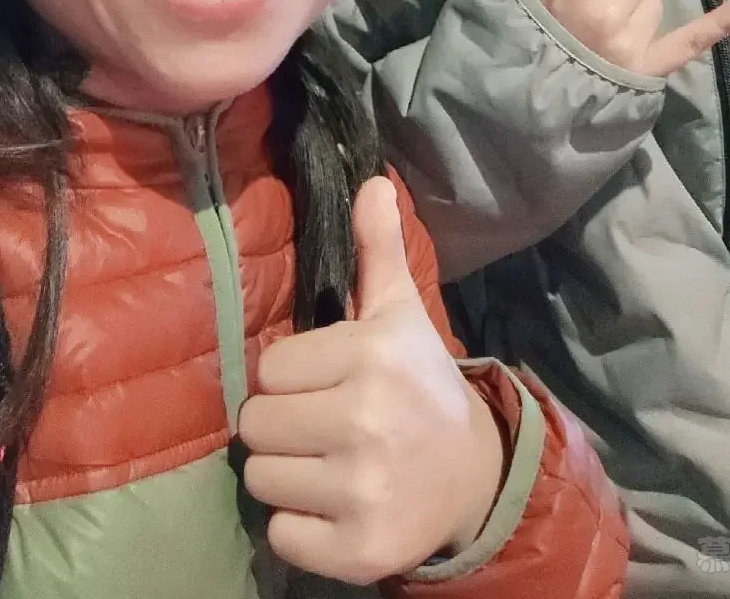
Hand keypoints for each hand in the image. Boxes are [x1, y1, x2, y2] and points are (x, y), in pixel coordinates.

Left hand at [238, 176, 506, 583]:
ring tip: (328, 463)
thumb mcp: (400, 313)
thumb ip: (377, 249)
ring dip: (286, 474)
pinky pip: (281, 534)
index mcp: (371, 357)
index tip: (329, 381)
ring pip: (261, 478)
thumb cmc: (420, 384)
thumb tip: (370, 180)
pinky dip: (299, 526)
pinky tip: (336, 505)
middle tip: (324, 424)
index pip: (270, 369)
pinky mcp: (358, 550)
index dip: (294, 376)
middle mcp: (367, 421)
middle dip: (282, 424)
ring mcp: (363, 490)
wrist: (473, 476)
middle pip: (256, 424)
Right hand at [470, 0, 729, 77]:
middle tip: (580, 11)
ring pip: (653, 4)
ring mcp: (631, 42)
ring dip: (632, 13)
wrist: (518, 110)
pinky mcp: (649, 71)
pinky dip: (721, 22)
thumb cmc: (518, 37)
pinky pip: (694, 40)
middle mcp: (609, 9)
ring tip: (595, 36)